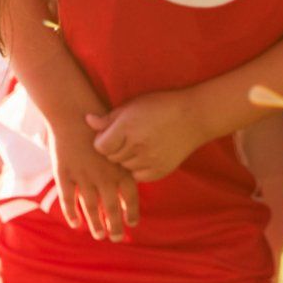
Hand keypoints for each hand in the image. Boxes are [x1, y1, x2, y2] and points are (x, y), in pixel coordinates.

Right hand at [51, 121, 139, 241]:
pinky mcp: (64, 175)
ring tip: (99, 235)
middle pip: (111, 209)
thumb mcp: (120, 140)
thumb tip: (134, 170)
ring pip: (91, 208)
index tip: (133, 224)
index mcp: (120, 168)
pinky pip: (69, 199)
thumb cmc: (100, 121)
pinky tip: (75, 224)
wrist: (73, 110)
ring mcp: (83, 177)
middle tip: (116, 238)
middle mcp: (103, 177)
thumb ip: (124, 159)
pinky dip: (72, 213)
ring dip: (96, 224)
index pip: (130, 198)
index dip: (131, 213)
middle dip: (115, 226)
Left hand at [84, 90, 203, 182]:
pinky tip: (146, 154)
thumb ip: (109, 118)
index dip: (102, 141)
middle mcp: (136, 145)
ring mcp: (149, 160)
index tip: (110, 135)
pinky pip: (137, 176)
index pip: (100, 146)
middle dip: (114, 150)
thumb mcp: (133, 105)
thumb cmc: (160, 106)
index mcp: (127, 126)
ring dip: (126, 159)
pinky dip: (138, 168)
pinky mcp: (159, 171)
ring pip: (123, 167)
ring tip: (138, 144)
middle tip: (126, 138)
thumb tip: (88, 121)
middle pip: (111, 157)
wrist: (194, 116)